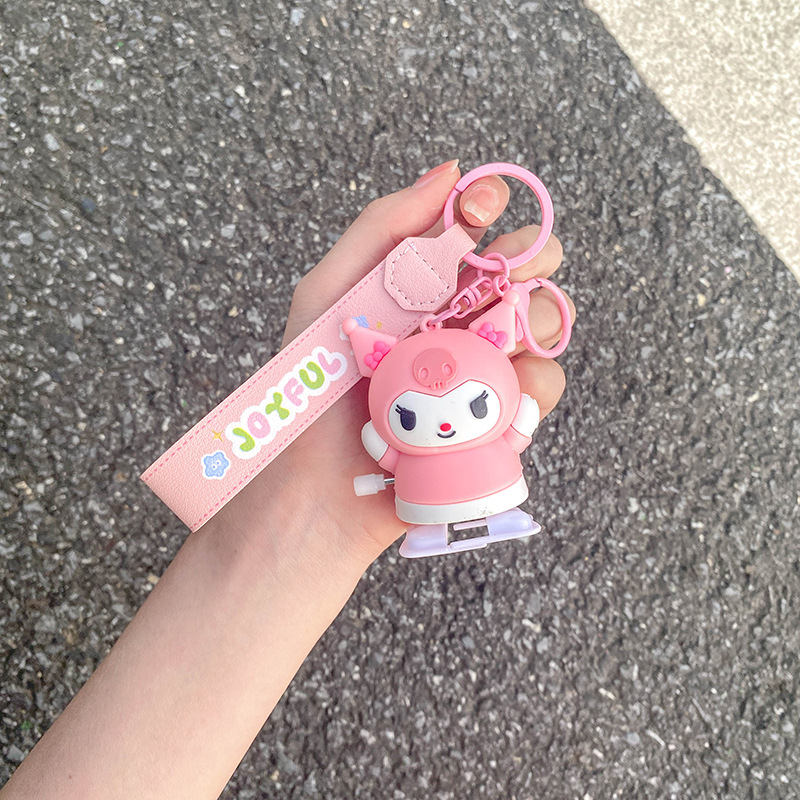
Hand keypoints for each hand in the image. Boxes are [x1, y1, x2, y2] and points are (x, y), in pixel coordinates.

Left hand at [213, 160, 574, 571]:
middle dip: (530, 254)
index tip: (481, 211)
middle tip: (507, 271)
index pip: (472, 224)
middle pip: (523, 264)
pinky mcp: (499, 413)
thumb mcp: (328, 296)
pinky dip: (534, 382)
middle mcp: (457, 317)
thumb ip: (382, 229)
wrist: (320, 490)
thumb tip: (448, 172)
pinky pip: (543, 382)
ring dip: (536, 318)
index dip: (488, 204)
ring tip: (494, 344)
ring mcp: (482, 364)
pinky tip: (503, 394)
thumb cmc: (314, 393)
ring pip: (544, 319)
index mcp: (419, 283)